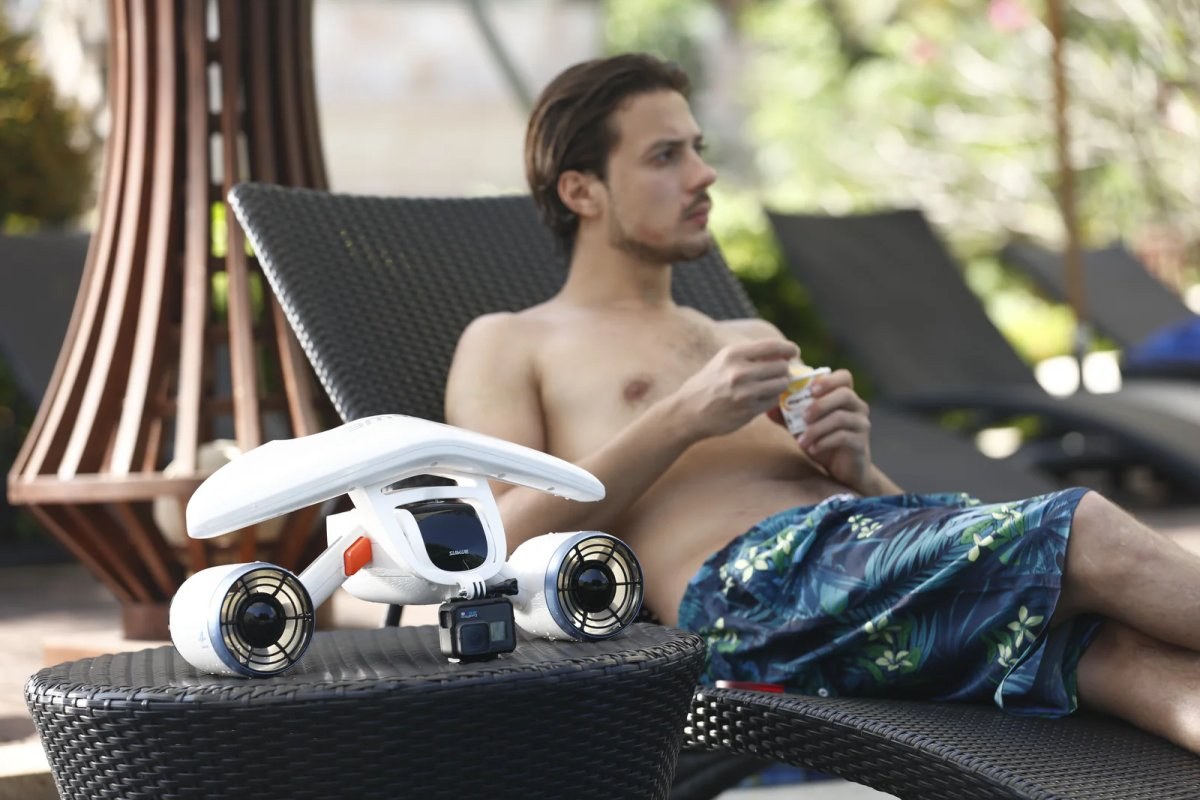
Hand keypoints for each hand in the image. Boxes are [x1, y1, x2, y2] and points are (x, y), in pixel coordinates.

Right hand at [673, 339, 796, 438]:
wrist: (688, 412)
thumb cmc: (708, 384)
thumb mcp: (723, 361)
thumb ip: (749, 355)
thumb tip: (781, 353)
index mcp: (733, 354)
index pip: (772, 346)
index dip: (788, 348)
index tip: (794, 351)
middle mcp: (740, 372)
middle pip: (781, 366)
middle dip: (783, 369)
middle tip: (779, 373)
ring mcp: (745, 393)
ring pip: (781, 384)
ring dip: (780, 385)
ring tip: (770, 386)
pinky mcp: (748, 410)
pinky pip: (773, 401)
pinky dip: (771, 399)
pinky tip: (760, 398)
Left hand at [793, 369, 874, 490]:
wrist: (843, 470)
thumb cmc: (823, 442)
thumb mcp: (803, 428)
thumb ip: (788, 417)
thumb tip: (767, 409)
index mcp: (844, 397)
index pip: (844, 377)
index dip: (828, 380)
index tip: (810, 390)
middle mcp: (857, 407)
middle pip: (844, 394)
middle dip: (821, 404)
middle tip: (803, 417)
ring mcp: (861, 424)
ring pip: (841, 417)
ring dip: (817, 428)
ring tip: (801, 441)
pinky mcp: (861, 443)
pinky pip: (843, 437)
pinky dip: (824, 442)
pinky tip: (812, 449)